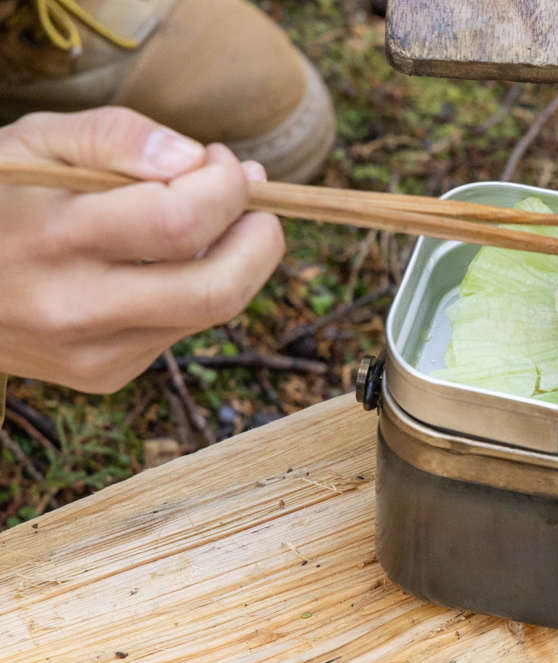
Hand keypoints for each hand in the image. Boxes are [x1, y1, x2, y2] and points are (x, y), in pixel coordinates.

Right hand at [0, 107, 284, 393]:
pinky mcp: (106, 374)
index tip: (225, 163)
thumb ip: (117, 136)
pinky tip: (168, 264)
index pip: (183, 222)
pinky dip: (196, 290)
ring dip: (238, 264)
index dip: (227, 187)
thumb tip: (195, 159)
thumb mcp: (38, 142)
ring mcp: (94, 352)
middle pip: (219, 289)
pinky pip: (182, 331)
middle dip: (262, 241)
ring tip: (221, 223)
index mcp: (56, 238)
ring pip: (212, 314)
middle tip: (259, 207)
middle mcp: (77, 307)